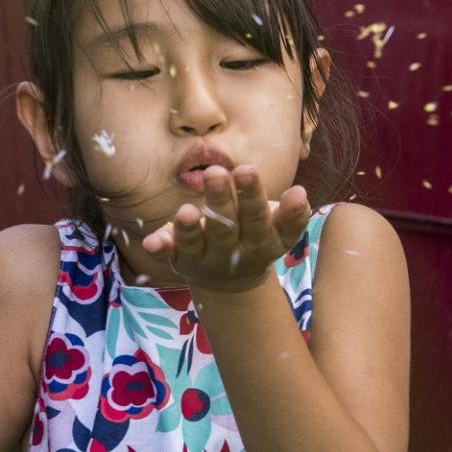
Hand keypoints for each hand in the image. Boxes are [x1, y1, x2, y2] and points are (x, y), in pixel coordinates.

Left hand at [141, 165, 311, 293]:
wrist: (232, 282)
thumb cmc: (256, 237)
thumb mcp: (278, 230)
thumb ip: (290, 213)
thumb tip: (300, 192)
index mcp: (261, 241)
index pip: (259, 218)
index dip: (254, 196)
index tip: (248, 169)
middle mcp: (232, 253)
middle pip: (227, 227)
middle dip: (222, 200)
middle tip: (216, 172)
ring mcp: (204, 260)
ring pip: (196, 243)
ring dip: (190, 228)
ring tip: (186, 211)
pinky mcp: (179, 262)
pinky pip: (168, 256)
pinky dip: (161, 249)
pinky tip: (152, 240)